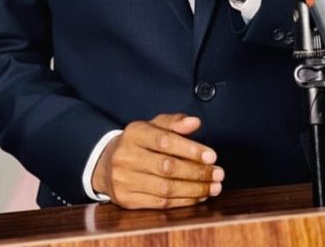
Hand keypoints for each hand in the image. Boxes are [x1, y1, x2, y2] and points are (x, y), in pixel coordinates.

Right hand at [93, 114, 223, 208]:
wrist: (106, 164)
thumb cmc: (138, 143)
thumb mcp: (152, 126)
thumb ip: (174, 122)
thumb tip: (195, 122)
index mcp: (134, 133)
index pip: (164, 140)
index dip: (190, 149)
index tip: (212, 156)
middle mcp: (126, 156)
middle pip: (167, 167)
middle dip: (197, 172)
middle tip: (219, 174)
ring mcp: (124, 179)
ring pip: (165, 188)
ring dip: (194, 189)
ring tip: (213, 187)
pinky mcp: (126, 199)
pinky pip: (160, 203)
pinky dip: (183, 201)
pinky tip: (198, 196)